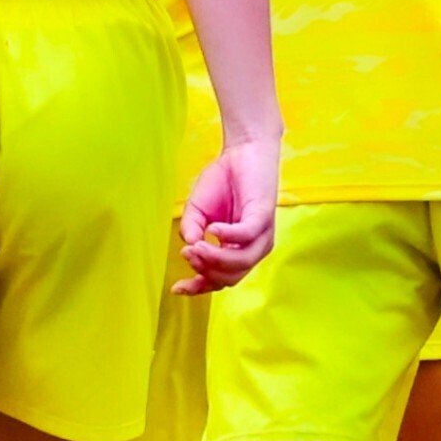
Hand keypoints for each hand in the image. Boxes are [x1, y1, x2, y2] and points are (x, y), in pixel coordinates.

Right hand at [175, 139, 278, 292]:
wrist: (242, 151)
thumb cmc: (222, 181)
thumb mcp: (197, 209)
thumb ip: (191, 228)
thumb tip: (189, 247)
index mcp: (235, 251)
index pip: (219, 280)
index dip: (198, 288)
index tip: (176, 288)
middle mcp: (251, 249)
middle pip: (229, 278)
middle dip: (205, 270)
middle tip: (188, 253)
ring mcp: (261, 236)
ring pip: (240, 263)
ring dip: (214, 258)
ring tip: (196, 245)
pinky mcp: (265, 217)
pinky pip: (246, 236)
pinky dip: (227, 235)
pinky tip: (213, 228)